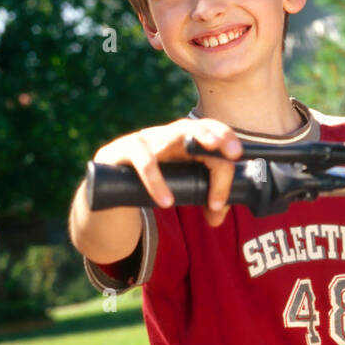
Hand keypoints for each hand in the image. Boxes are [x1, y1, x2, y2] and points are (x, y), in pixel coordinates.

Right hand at [93, 117, 242, 228]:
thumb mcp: (179, 187)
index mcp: (183, 141)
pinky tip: (167, 201)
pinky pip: (144, 162)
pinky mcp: (125, 151)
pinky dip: (156, 182)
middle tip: (232, 153)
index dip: (225, 136)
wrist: (107, 184)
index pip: (208, 129)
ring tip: (209, 162)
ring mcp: (146, 140)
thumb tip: (218, 217)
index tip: (238, 154)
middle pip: (193, 127)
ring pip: (171, 137)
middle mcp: (167, 136)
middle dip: (215, 136)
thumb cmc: (149, 182)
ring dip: (190, 149)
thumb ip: (202, 200)